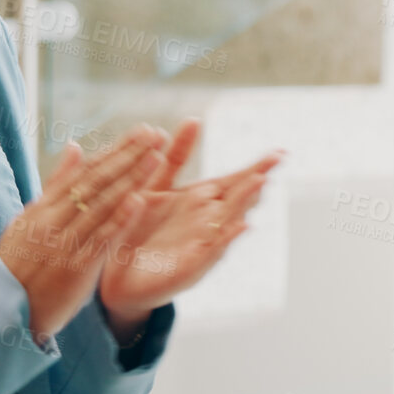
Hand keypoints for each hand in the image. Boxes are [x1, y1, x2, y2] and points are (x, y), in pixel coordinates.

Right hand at [0, 125, 167, 338]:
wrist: (2, 309)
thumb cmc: (20, 262)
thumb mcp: (31, 218)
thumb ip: (57, 184)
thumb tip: (76, 146)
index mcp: (45, 206)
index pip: (86, 170)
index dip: (116, 149)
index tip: (142, 131)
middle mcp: (54, 219)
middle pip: (96, 181)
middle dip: (129, 155)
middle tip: (155, 134)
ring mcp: (64, 242)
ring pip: (101, 205)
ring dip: (130, 180)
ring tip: (156, 157)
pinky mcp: (75, 268)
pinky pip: (100, 240)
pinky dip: (119, 220)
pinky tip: (138, 200)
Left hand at [97, 118, 281, 336]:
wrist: (114, 274)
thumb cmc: (138, 229)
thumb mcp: (156, 185)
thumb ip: (176, 156)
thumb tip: (194, 119)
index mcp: (202, 199)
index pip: (235, 180)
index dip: (257, 166)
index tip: (280, 152)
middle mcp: (209, 221)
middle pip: (240, 198)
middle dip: (257, 179)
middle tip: (277, 161)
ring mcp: (203, 244)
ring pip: (230, 220)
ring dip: (245, 202)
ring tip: (260, 182)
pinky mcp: (190, 267)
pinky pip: (212, 251)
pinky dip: (227, 238)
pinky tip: (241, 225)